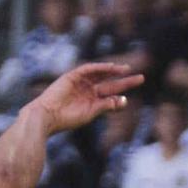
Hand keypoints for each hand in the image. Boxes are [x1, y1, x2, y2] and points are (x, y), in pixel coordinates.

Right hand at [26, 62, 143, 133]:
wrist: (46, 116)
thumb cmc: (66, 119)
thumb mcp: (90, 113)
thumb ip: (106, 106)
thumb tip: (123, 101)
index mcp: (91, 103)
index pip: (110, 96)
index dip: (122, 95)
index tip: (129, 98)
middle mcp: (87, 91)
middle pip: (110, 84)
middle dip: (124, 81)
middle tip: (141, 78)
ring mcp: (80, 83)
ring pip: (101, 75)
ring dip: (114, 71)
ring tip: (127, 70)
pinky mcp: (72, 76)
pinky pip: (88, 69)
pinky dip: (100, 68)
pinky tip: (112, 67)